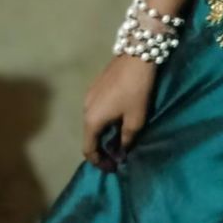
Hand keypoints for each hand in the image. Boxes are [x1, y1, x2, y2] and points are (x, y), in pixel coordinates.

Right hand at [82, 54, 156, 169]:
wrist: (137, 54)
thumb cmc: (136, 90)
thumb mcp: (136, 119)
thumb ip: (126, 139)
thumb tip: (121, 152)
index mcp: (91, 120)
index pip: (88, 149)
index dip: (99, 162)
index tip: (113, 168)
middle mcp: (85, 108)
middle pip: (90, 135)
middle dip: (103, 148)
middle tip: (119, 154)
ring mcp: (89, 95)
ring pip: (94, 121)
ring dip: (105, 132)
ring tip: (121, 137)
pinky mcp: (96, 85)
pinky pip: (97, 109)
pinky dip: (105, 119)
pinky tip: (119, 118)